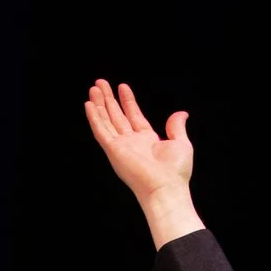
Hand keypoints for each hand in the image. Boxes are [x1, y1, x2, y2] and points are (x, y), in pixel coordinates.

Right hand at [85, 79, 204, 246]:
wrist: (166, 188)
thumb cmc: (175, 172)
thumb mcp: (181, 143)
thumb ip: (177, 127)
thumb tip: (181, 114)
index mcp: (146, 140)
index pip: (133, 115)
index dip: (127, 101)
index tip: (122, 87)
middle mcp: (131, 142)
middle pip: (116, 116)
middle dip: (108, 99)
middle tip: (101, 83)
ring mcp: (121, 146)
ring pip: (106, 120)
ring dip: (99, 104)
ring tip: (94, 88)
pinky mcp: (113, 150)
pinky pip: (100, 131)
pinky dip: (94, 118)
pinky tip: (89, 105)